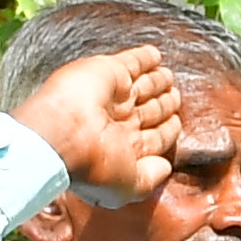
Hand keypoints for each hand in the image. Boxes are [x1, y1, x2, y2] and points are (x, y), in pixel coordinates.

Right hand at [13, 42, 190, 202]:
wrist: (64, 134)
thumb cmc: (94, 165)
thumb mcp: (129, 186)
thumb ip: (151, 178)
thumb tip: (166, 167)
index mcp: (123, 147)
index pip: (152, 137)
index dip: (166, 130)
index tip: (176, 123)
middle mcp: (118, 120)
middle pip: (149, 110)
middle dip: (164, 104)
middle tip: (176, 96)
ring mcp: (113, 95)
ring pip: (144, 86)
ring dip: (158, 81)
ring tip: (169, 77)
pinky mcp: (109, 71)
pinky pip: (131, 62)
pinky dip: (144, 57)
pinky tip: (155, 55)